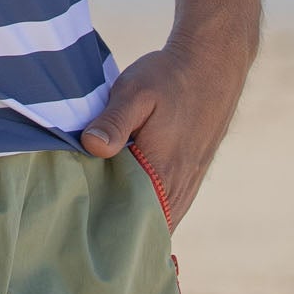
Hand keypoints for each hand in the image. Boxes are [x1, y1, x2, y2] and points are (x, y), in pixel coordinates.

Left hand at [79, 33, 253, 227]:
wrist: (213, 62)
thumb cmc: (170, 76)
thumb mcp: (135, 92)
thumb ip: (114, 121)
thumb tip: (91, 146)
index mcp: (162, 171)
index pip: (135, 223)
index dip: (108, 231)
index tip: (80, 230)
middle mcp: (180, 185)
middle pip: (147, 228)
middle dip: (118, 231)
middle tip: (83, 229)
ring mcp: (190, 182)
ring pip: (161, 219)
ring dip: (136, 222)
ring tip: (101, 221)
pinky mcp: (193, 174)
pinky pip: (171, 206)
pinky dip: (151, 210)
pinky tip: (127, 204)